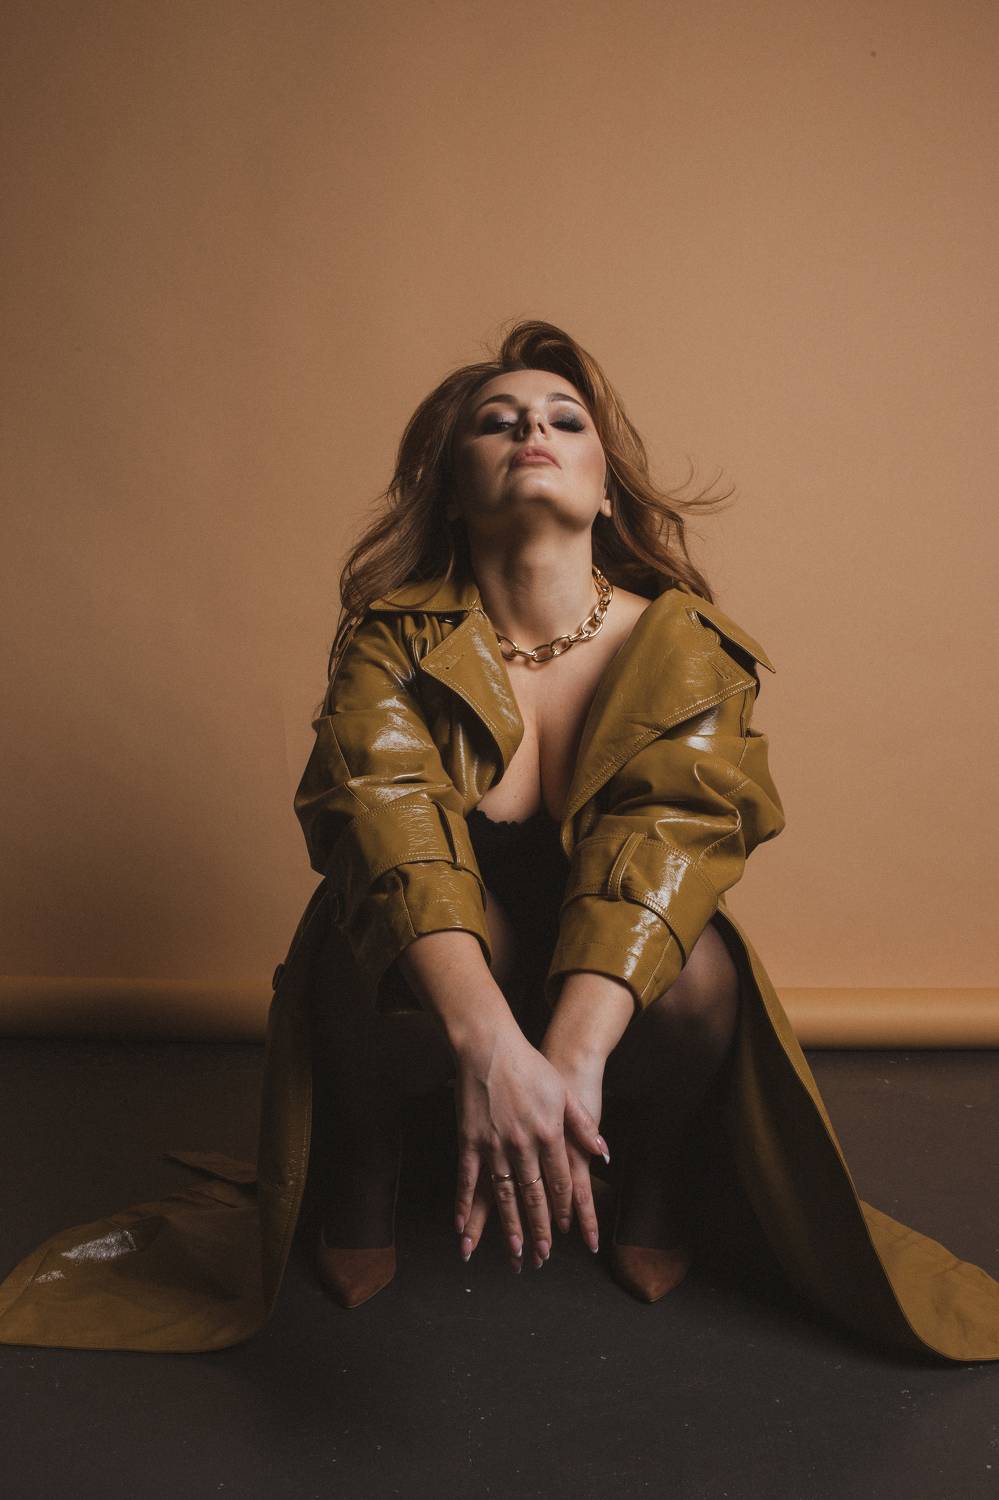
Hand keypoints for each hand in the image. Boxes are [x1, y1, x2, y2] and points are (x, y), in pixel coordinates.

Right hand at [452, 1023, 606, 1271]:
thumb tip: (602, 1154)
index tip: (566, 1229)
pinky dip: (465, 1204)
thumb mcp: (564, 1093)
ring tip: (515, 1251)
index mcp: (549, 1133)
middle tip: (542, 1256)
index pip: (560, 1180)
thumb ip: (583, 1125)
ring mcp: (494, 1144)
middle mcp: (523, 1144)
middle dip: (540, 1228)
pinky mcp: (469, 1140)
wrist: (489, 1047)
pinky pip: (468, 1179)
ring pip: (504, 1194)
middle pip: (534, 1195)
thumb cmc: (529, 1066)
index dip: (563, 1207)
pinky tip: (463, 1226)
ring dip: (509, 1226)